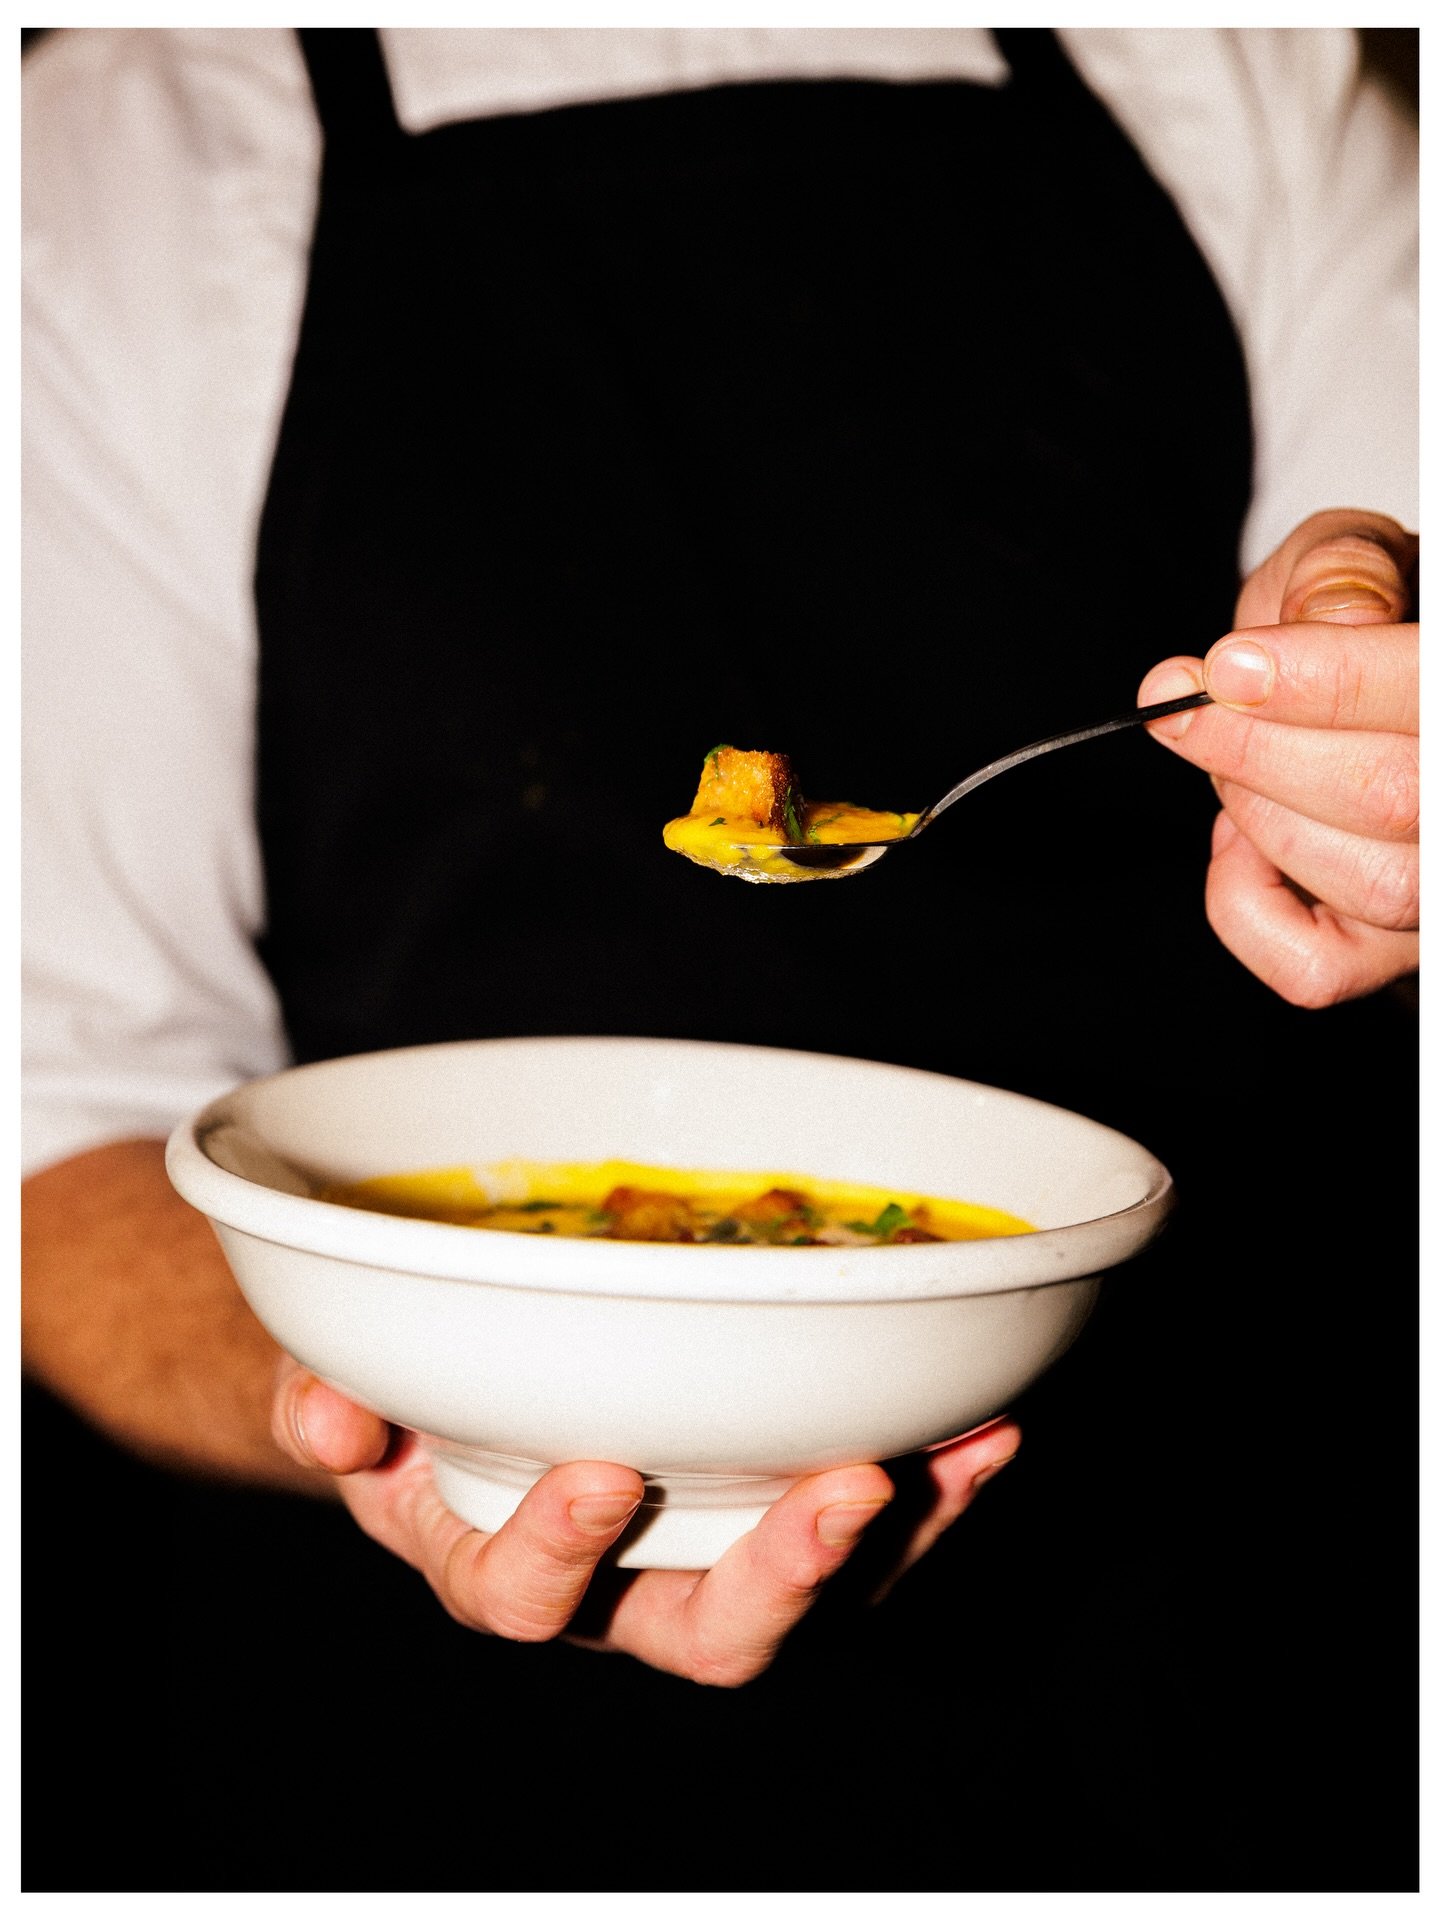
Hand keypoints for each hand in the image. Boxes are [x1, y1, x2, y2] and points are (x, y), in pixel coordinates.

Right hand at [271, 1357, 1019, 1684]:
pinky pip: (869, 1533)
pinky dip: (936, 1488)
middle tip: (845, 1493)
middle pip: (704, 1634)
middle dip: (781, 1576)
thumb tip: (328, 1415)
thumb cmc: (400, 1397)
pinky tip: (985, 1428)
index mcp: (495, 1558)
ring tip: (951, 1457)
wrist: (461, 1394)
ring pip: (809, 1594)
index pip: (521, 1593)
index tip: (602, 1473)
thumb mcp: (337, 1392)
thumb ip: (323, 1403)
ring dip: (890, 1537)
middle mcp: (617, 1589)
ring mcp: (708, 1557)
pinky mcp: (778, 1517)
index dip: (560, 1549)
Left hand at [1139, 510, 1417, 1006]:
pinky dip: (1245, 904)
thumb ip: (1341, 572)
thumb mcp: (1348, 559)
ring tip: (1229, 759)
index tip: (1223, 666)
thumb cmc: (1358, 615)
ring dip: (1258, 815)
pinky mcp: (1386, 951)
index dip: (1319, 683)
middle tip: (1190, 707)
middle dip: (1257, 750)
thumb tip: (1326, 618)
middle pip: (1386, 797)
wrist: (1355, 670)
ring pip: (1363, 883)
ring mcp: (1436, 891)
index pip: (1422, 697)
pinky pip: (1313, 970)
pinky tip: (1238, 838)